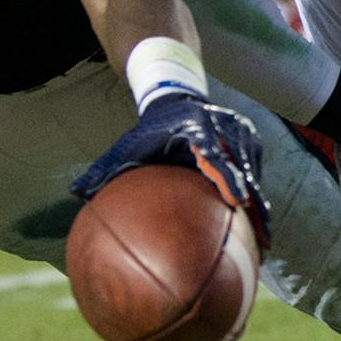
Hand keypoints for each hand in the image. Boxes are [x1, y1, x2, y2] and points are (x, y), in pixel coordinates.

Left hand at [73, 91, 270, 246]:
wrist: (177, 96)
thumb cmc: (150, 129)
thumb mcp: (129, 145)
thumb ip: (106, 169)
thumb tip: (77, 193)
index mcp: (197, 129)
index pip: (215, 156)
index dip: (228, 178)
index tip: (237, 202)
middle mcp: (226, 129)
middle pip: (244, 171)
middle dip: (253, 204)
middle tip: (260, 239)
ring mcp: (243, 134)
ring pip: (254, 175)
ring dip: (259, 208)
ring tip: (263, 244)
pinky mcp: (252, 142)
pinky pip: (255, 174)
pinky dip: (256, 199)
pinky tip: (258, 231)